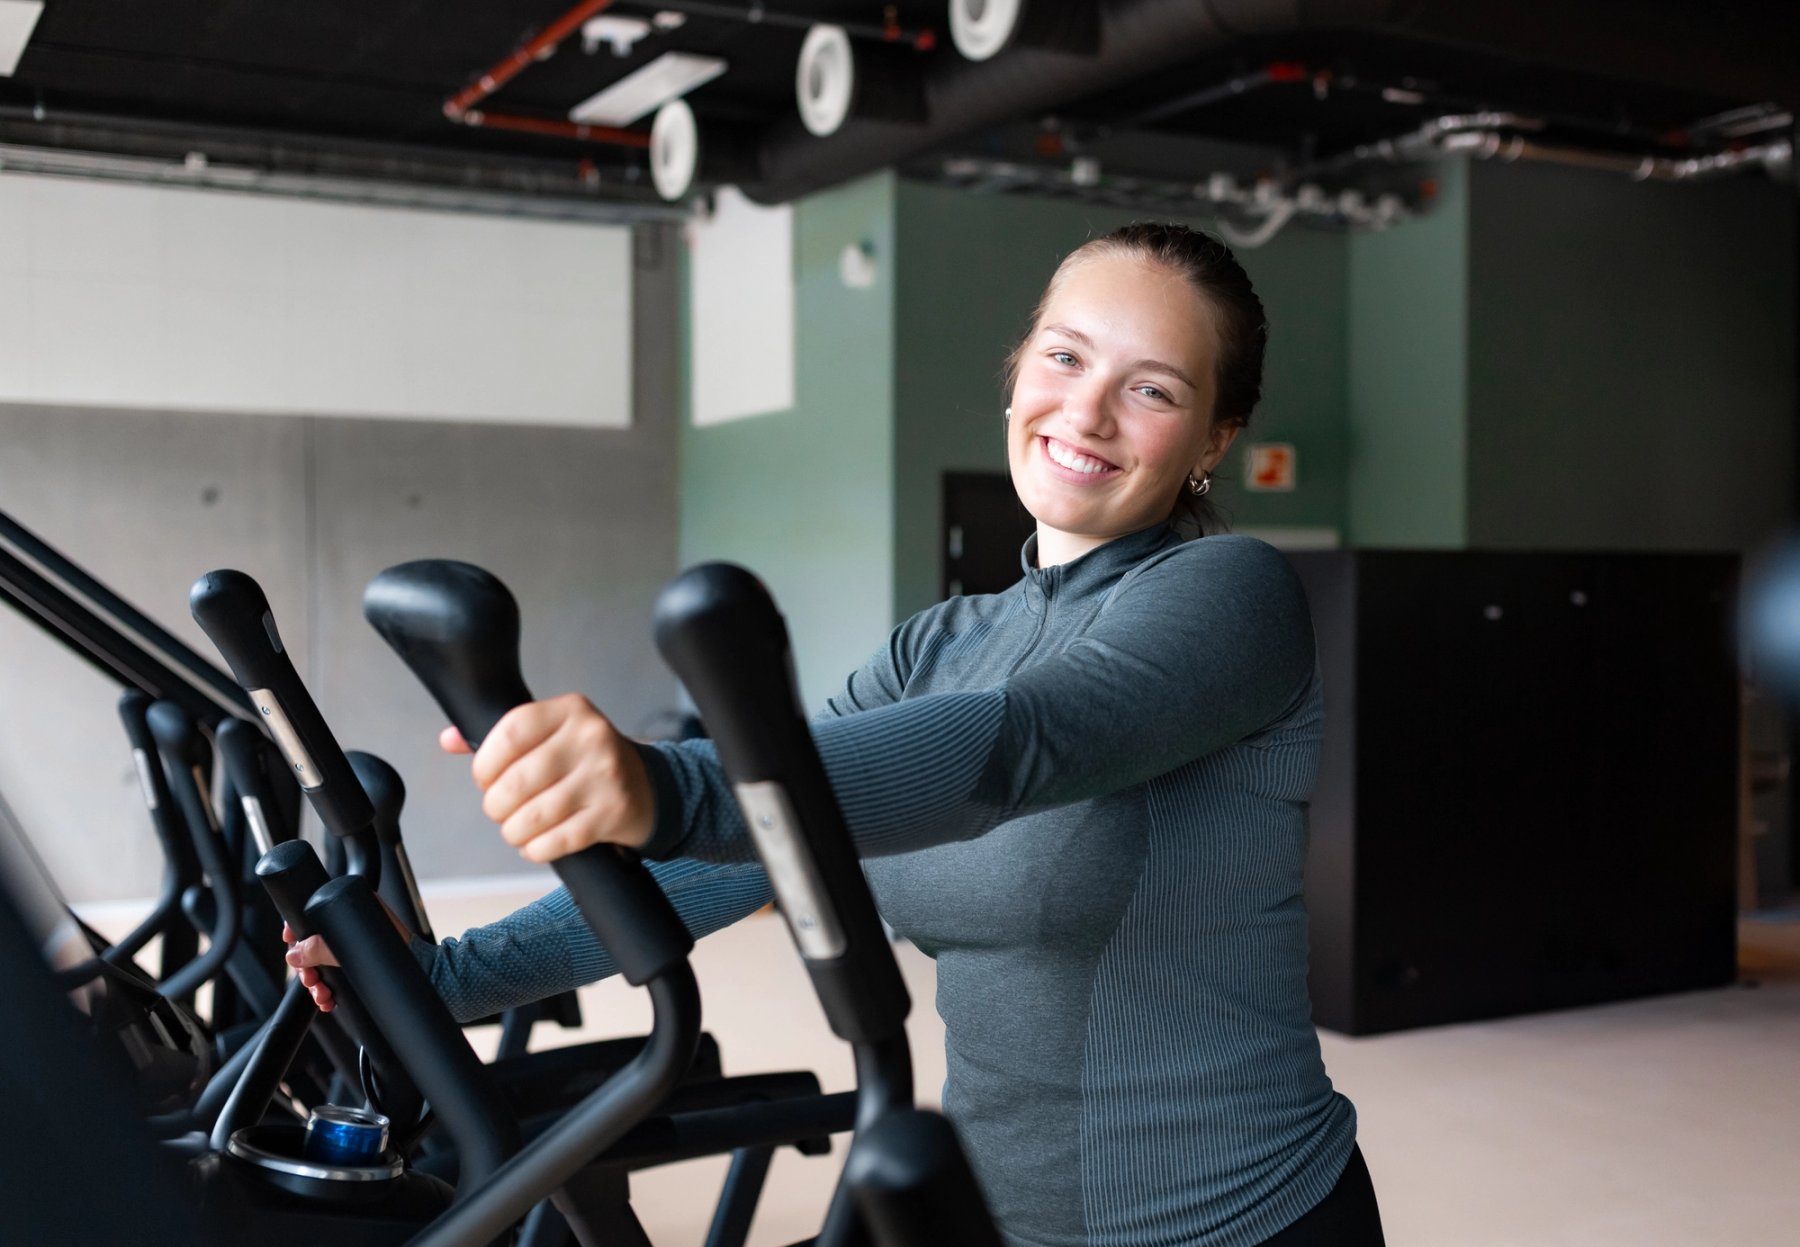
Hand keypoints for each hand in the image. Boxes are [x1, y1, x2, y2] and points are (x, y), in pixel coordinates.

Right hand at [280, 901, 410, 1013]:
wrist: (421, 974)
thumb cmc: (396, 952)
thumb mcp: (349, 948)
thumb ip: (319, 948)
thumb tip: (294, 954)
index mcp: (350, 910)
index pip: (314, 914)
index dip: (297, 927)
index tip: (288, 939)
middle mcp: (349, 927)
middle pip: (312, 944)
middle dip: (307, 967)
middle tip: (310, 980)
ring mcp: (352, 948)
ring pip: (320, 964)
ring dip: (316, 984)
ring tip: (323, 996)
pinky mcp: (356, 967)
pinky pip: (332, 977)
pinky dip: (327, 991)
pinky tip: (328, 1001)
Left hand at [442, 693, 653, 863]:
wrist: (647, 786)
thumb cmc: (586, 760)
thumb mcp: (551, 734)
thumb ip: (501, 736)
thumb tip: (450, 739)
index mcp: (570, 710)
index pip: (511, 732)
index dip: (485, 763)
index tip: (484, 779)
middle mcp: (591, 738)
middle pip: (517, 781)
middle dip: (496, 805)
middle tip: (500, 809)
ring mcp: (604, 776)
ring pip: (534, 816)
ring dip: (514, 831)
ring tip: (517, 828)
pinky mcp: (612, 813)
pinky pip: (556, 842)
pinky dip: (536, 849)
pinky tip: (538, 842)